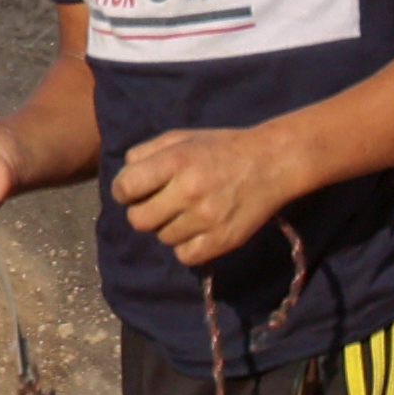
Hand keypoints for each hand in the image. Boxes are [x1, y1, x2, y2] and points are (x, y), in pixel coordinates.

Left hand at [111, 122, 306, 268]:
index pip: (126, 188)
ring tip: (185, 213)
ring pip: (162, 238)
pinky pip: (185, 256)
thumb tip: (124, 180)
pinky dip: (186, 246)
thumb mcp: (180, 138)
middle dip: (142, 213)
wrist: (270, 163)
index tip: (132, 191)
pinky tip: (197, 230)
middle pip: (138, 220)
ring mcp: (207, 218)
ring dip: (168, 228)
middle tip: (158, 205)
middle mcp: (188, 191)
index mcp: (175, 161)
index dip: (123, 191)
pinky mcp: (223, 240)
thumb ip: (145, 153)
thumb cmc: (219, 148)